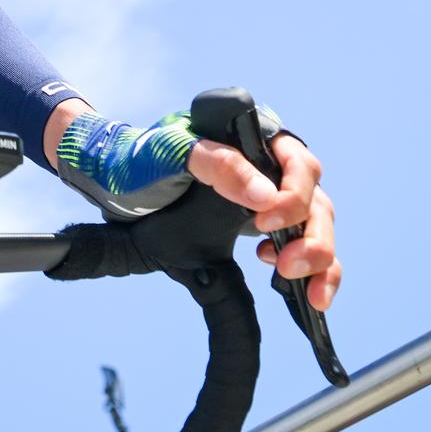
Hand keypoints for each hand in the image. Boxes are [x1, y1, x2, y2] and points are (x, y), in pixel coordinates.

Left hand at [47, 98, 341, 311]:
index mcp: (251, 141)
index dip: (292, 195)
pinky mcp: (263, 228)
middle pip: (316, 201)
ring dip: (319, 259)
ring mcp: (267, 199)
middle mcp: (267, 168)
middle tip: (287, 265)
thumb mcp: (169, 153)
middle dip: (312, 237)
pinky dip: (314, 274)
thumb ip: (215, 164)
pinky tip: (296, 290)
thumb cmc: (138, 159)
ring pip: (316, 227)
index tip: (263, 222)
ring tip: (296, 283)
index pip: (298, 164)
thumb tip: (265, 195)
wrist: (111, 182)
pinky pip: (303, 249)